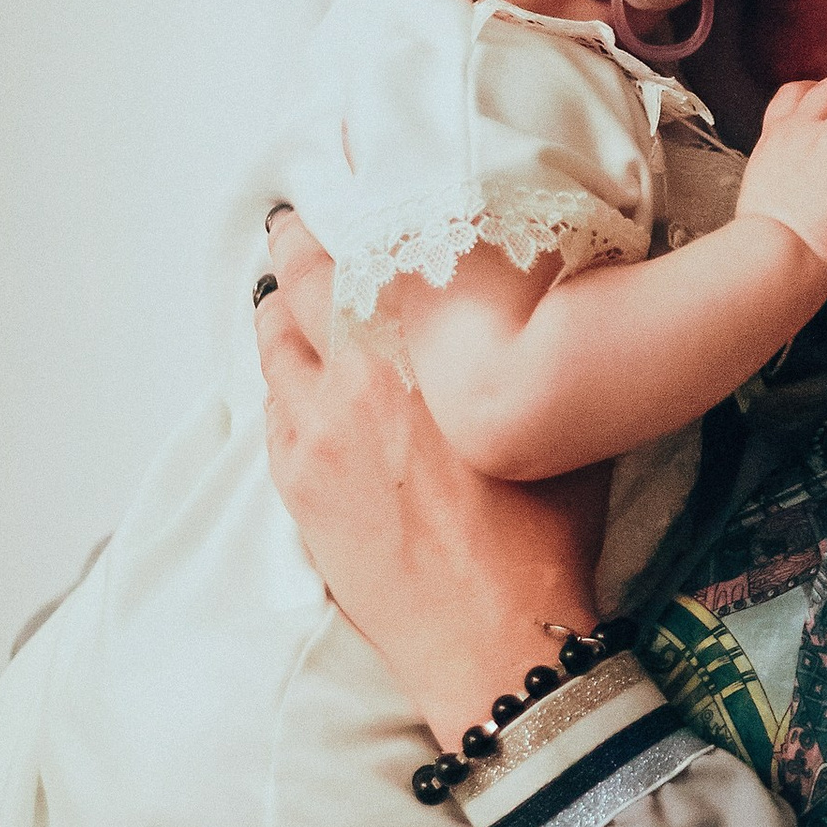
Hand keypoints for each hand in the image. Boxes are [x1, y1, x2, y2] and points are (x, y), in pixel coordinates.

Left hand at [253, 215, 609, 750]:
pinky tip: (292, 378)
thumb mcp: (557, 420)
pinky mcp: (297, 485)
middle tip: (293, 223)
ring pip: (273, 347)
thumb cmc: (544, 534)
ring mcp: (316, 435)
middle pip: (301, 287)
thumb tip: (550, 297)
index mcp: (426, 352)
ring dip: (279, 315)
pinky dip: (277, 382)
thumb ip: (535, 348)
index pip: (365, 253)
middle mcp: (357, 379)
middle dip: (296, 250)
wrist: (494, 638)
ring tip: (284, 295)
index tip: (346, 188)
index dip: (347, 215)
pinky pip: (269, 411)